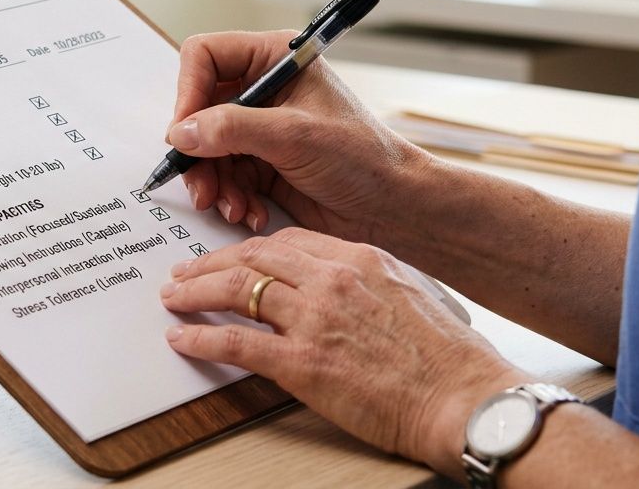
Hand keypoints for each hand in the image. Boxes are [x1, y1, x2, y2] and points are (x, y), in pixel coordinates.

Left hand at [160, 227, 525, 473]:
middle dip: (210, 262)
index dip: (248, 247)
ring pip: (236, 289)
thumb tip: (348, 285)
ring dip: (195, 292)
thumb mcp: (412, 293)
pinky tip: (181, 340)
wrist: (465, 399)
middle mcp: (331, 279)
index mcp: (359, 258)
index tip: (229, 255)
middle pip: (253, 256)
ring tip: (173, 298)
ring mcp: (314, 319)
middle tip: (185, 271)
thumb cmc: (450, 357)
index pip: (286, 240)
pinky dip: (199, 337)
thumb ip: (371, 282)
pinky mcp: (302, 363)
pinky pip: (235, 341)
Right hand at [168, 31, 431, 243]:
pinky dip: (230, 197)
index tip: (185, 133)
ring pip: (206, 148)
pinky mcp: (260, 163)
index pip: (206, 57)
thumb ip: (233, 128)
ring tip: (231, 206)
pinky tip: (250, 212)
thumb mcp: (294, 135)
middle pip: (199, 109)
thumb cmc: (364, 158)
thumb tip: (182, 132)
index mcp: (276, 59)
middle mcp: (264, 89)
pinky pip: (223, 176)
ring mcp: (260, 128)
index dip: (189, 92)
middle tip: (202, 184)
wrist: (392, 209)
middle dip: (199, 151)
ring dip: (213, 181)